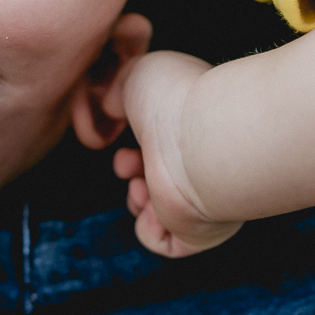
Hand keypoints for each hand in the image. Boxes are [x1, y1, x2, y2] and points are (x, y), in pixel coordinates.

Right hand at [110, 52, 242, 256]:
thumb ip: (119, 86)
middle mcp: (202, 163)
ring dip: (137, 198)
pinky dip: (148, 227)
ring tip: (140, 185)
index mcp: (195, 125)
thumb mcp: (136, 73)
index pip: (166, 140)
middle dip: (131, 168)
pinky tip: (151, 207)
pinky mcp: (196, 233)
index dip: (136, 137)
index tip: (122, 129)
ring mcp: (202, 200)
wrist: (202, 140)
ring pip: (159, 211)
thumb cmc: (177, 99)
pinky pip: (165, 242)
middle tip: (128, 162)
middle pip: (159, 175)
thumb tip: (112, 104)